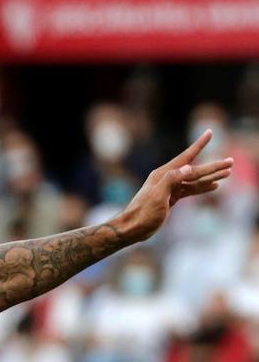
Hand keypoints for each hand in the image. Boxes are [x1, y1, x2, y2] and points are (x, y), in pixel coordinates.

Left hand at [115, 131, 233, 242]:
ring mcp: (169, 188)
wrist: (130, 229)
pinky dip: (202, 188)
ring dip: (210, 177)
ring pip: (194, 180)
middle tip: (231, 162)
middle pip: (195, 170)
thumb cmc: (142, 214)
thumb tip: (188, 168)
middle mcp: (167, 178)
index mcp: (163, 174)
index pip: (186, 157)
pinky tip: (214, 186)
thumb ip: (171, 181)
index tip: (210, 132)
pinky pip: (190, 190)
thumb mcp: (157, 197)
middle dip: (213, 166)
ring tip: (228, 173)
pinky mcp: (170, 198)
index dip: (199, 145)